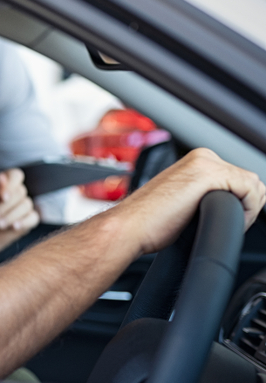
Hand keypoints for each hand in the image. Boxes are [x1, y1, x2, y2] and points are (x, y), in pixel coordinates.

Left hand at [0, 168, 38, 279]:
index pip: (16, 175)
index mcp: (3, 184)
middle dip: (6, 205)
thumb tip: (2, 176)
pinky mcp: (27, 221)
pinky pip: (33, 218)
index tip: (2, 196)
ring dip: (12, 215)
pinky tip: (14, 227)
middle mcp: (14, 194)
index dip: (11, 184)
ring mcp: (22, 208)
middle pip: (20, 192)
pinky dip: (25, 221)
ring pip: (27, 205)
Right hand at [114, 148, 265, 255]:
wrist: (130, 226)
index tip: (220, 219)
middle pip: (250, 182)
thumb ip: (206, 196)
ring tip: (215, 222)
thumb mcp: (184, 201)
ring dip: (245, 210)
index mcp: (197, 160)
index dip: (241, 205)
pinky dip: (246, 212)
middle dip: (245, 206)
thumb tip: (230, 206)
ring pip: (254, 187)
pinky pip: (251, 192)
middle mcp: (202, 156)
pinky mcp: (207, 174)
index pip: (241, 180)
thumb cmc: (149, 222)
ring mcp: (204, 162)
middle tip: (218, 222)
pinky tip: (217, 218)